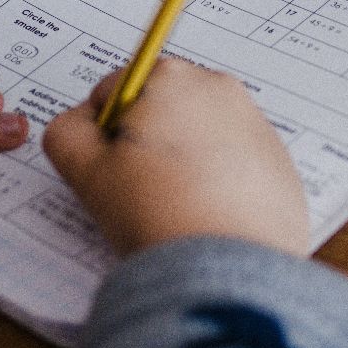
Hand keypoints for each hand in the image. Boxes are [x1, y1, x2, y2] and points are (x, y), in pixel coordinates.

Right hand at [44, 58, 310, 256]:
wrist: (227, 271)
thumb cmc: (154, 213)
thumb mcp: (85, 171)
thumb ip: (66, 131)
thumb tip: (82, 121)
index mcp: (170, 76)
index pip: (113, 94)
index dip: (102, 136)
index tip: (114, 172)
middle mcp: (219, 88)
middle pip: (160, 110)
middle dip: (147, 144)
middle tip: (143, 192)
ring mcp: (256, 125)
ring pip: (197, 137)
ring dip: (182, 163)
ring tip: (178, 208)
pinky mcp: (280, 163)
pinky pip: (234, 164)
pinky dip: (218, 183)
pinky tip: (208, 217)